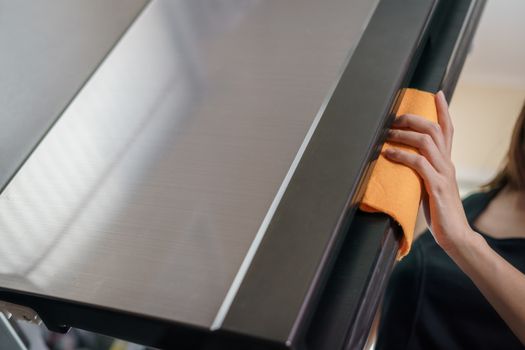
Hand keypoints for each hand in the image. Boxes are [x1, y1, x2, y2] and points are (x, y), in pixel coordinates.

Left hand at [383, 90, 471, 253]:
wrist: (455, 236)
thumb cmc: (439, 211)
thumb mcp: (429, 185)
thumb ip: (420, 171)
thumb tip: (398, 160)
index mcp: (446, 162)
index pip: (448, 130)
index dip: (443, 110)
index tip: (437, 93)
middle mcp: (448, 164)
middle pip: (435, 129)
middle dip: (413, 118)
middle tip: (393, 118)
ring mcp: (444, 174)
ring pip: (427, 142)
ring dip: (404, 135)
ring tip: (386, 135)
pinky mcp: (437, 187)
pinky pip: (419, 164)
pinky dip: (402, 156)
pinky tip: (388, 155)